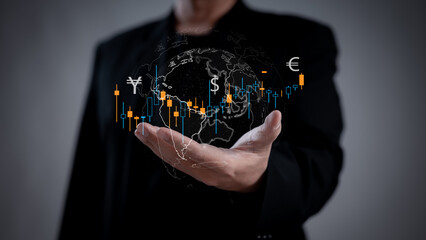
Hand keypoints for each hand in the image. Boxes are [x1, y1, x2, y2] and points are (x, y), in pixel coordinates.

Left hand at [135, 110, 281, 192]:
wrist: (251, 180)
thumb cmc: (256, 158)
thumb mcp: (264, 144)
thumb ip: (270, 129)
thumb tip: (278, 114)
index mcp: (224, 164)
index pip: (198, 154)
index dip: (179, 144)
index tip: (162, 131)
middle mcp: (207, 171)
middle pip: (179, 157)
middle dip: (159, 143)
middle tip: (143, 127)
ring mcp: (198, 172)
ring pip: (172, 160)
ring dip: (154, 145)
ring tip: (139, 130)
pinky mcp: (193, 170)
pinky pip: (173, 160)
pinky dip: (158, 149)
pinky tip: (147, 138)